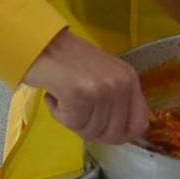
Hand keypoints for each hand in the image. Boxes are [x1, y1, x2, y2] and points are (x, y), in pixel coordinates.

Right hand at [22, 28, 148, 146]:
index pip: (139, 124)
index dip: (121, 136)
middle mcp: (121, 83)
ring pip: (90, 131)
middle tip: (76, 112)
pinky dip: (57, 114)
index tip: (104, 133)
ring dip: (71, 120)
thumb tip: (120, 134)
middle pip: (112, 134)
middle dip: (90, 130)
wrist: (40, 42)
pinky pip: (71, 123)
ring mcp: (103, 88)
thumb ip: (116, 102)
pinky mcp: (81, 93)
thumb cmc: (67, 61)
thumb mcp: (103, 76)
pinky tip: (55, 95)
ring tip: (64, 96)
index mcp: (129, 78)